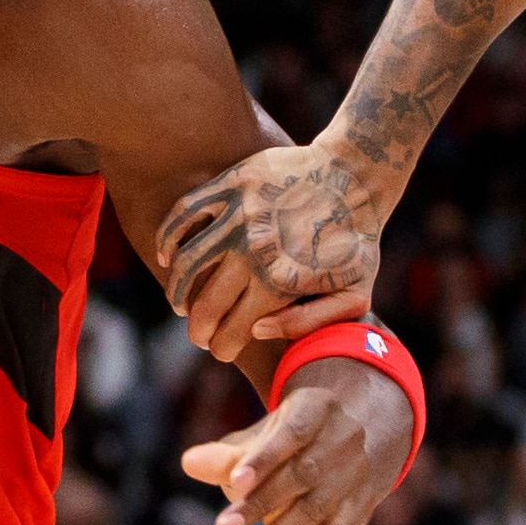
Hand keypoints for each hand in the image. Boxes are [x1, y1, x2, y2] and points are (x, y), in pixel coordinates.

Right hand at [159, 144, 383, 355]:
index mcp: (279, 282)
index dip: (221, 348)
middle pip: (205, 305)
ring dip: (177, 292)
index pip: (232, 332)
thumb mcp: (354, 294)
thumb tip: (258, 331)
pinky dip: (168, 237)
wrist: (357, 174)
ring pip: (186, 263)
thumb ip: (309, 322)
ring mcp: (237, 216)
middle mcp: (252, 251)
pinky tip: (168, 256)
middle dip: (198, 330)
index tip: (220, 350)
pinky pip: (184, 213)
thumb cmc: (357, 240)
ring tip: (179, 303)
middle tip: (199, 336)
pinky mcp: (230, 185)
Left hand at [181, 361, 413, 524]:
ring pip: (318, 511)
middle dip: (261, 505)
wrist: (358, 440)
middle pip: (304, 475)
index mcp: (319, 407)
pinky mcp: (363, 507)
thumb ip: (228, 453)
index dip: (266, 456)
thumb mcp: (265, 434)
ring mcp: (359, 474)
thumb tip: (189, 463)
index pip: (294, 431)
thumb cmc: (295, 438)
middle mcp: (345, 438)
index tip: (234, 481)